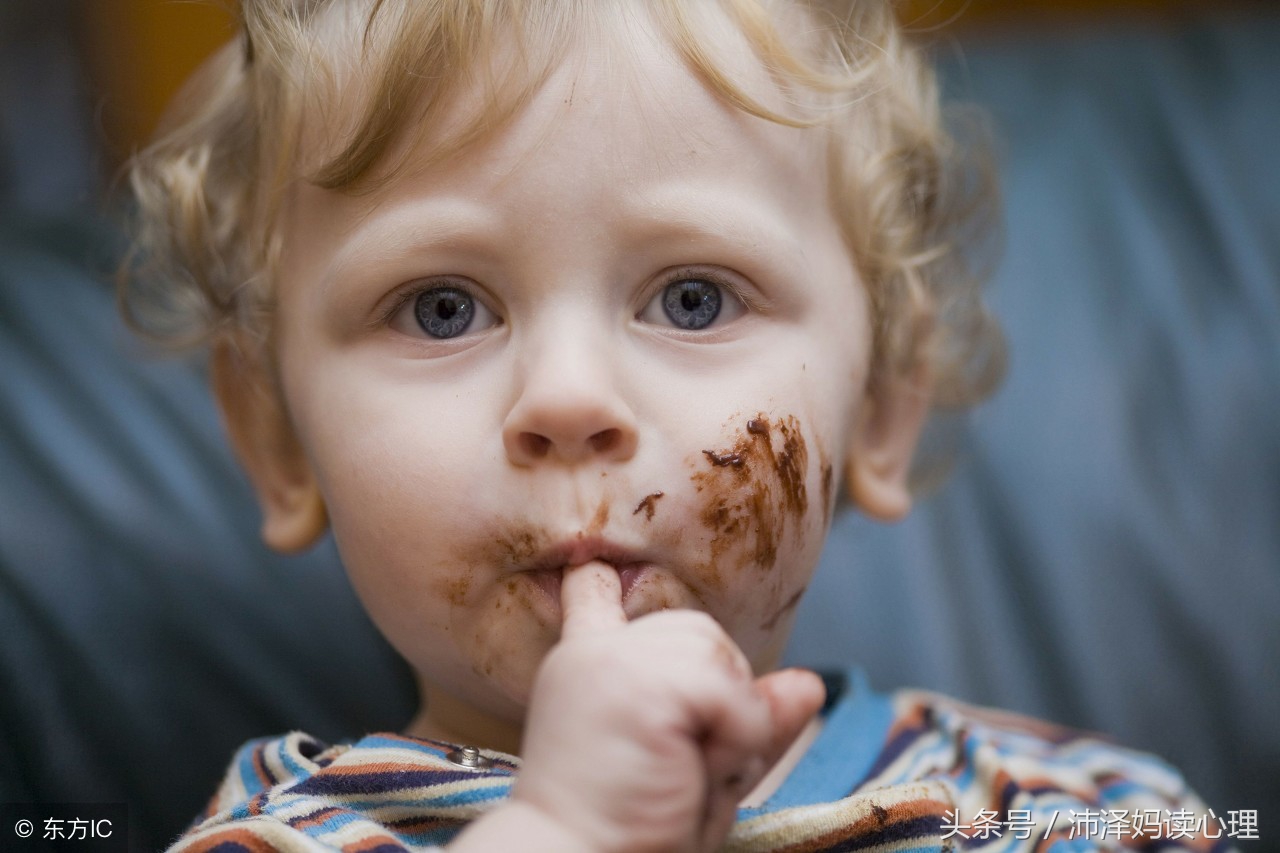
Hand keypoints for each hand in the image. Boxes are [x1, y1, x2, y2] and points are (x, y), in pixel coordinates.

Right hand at [508, 561, 823, 852]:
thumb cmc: (630, 829)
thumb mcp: (697, 766)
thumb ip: (746, 718)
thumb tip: (809, 683)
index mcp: (586, 667)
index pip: (591, 596)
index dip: (599, 583)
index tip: (590, 567)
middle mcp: (593, 653)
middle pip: (700, 632)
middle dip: (720, 693)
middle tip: (681, 765)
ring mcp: (613, 660)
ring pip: (721, 655)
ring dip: (730, 721)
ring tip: (683, 771)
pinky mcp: (641, 682)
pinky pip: (735, 697)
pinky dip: (737, 741)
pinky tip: (690, 773)